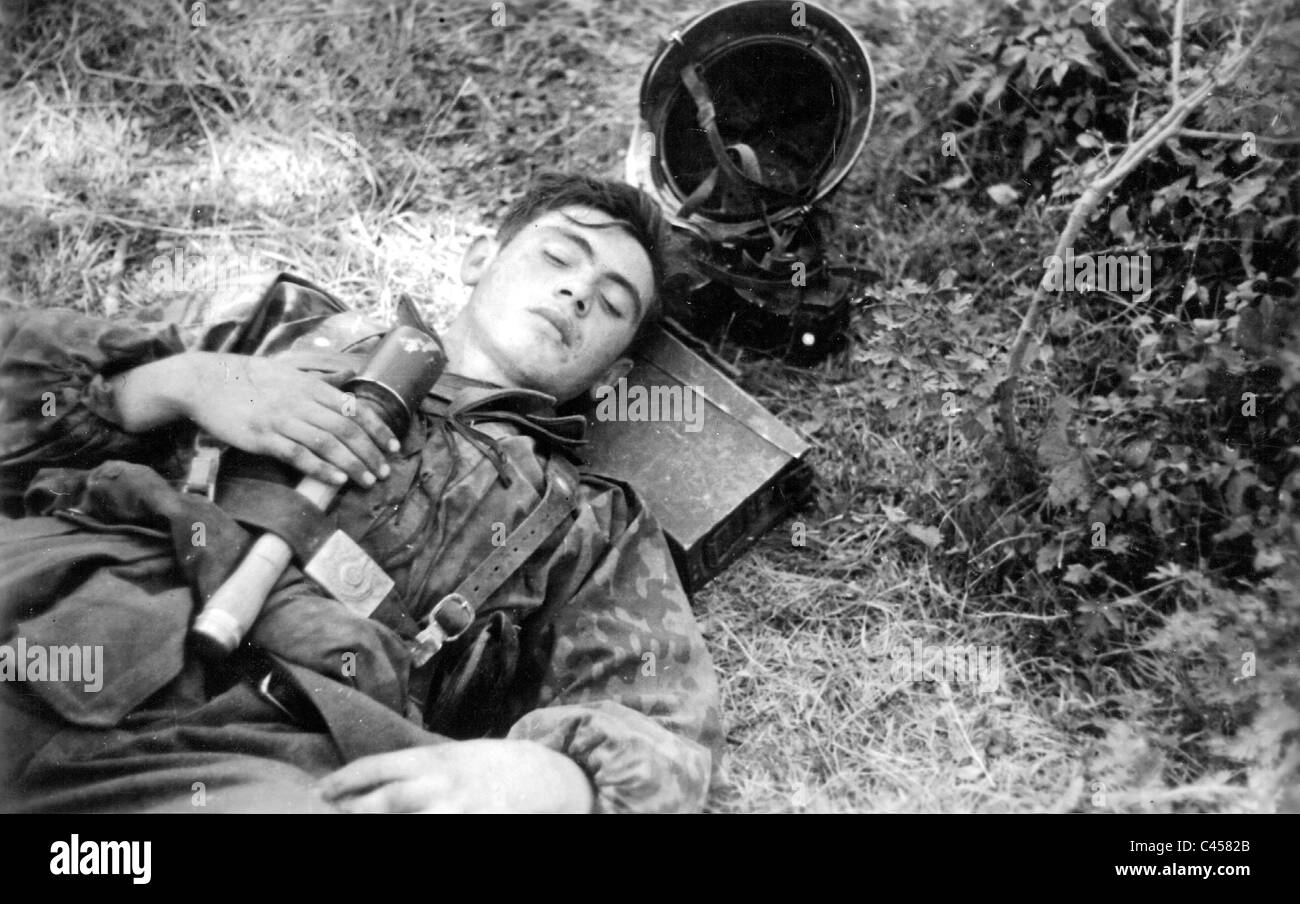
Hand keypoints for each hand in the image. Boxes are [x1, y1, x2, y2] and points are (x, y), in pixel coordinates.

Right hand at [115, 351, 398, 487]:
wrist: (205, 381)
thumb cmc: (249, 378)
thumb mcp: (289, 370)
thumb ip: (320, 378)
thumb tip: (349, 376)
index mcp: (311, 386)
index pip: (355, 408)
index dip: (378, 429)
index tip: (394, 446)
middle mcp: (300, 401)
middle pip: (346, 428)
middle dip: (370, 451)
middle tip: (383, 471)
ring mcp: (281, 419)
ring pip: (326, 443)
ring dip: (351, 463)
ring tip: (367, 480)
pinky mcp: (262, 436)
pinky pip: (297, 454)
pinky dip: (320, 468)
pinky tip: (336, 479)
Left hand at [316, 740, 595, 812]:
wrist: (549, 777)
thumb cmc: (497, 766)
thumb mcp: (456, 755)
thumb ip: (421, 767)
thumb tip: (377, 781)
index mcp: (436, 758)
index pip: (378, 766)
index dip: (345, 780)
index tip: (321, 791)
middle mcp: (443, 782)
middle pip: (385, 799)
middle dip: (353, 808)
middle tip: (331, 812)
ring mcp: (459, 809)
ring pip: (406, 822)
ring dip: (378, 824)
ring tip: (356, 824)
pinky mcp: (475, 827)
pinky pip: (434, 837)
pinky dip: (413, 835)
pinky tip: (405, 833)